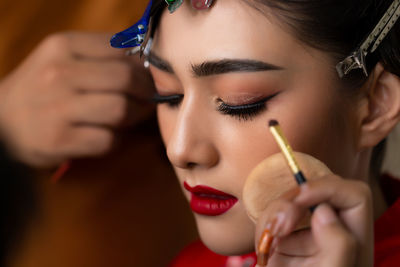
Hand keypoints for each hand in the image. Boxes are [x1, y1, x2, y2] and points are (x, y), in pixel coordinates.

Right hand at [0, 32, 154, 166]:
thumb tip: (147, 62)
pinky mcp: (59, 140)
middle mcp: (59, 73)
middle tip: (146, 101)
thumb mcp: (63, 59)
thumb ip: (102, 55)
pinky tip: (107, 136)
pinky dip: (116, 141)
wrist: (2, 123)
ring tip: (127, 119)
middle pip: (127, 79)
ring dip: (133, 118)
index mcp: (63, 46)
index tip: (147, 79)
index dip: (143, 67)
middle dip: (145, 93)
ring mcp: (57, 107)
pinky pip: (109, 140)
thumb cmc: (41, 89)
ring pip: (121, 109)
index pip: (122, 50)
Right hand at [255, 175, 373, 266]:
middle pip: (318, 192)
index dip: (327, 187)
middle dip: (293, 201)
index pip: (353, 194)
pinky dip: (263, 226)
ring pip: (291, 202)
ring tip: (267, 239)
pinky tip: (263, 246)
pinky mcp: (285, 241)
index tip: (302, 200)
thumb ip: (338, 245)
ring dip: (273, 214)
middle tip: (280, 224)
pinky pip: (272, 218)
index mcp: (354, 240)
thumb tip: (324, 211)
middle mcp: (332, 233)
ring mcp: (308, 236)